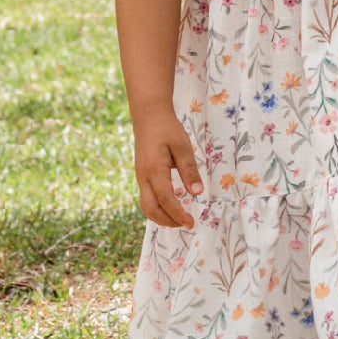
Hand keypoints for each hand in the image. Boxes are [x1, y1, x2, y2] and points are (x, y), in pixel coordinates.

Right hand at [133, 109, 202, 227]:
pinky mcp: (141, 175)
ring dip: (161, 217)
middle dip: (168, 221)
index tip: (191, 223)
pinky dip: (157, 208)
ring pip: (146, 206)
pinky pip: (146, 198)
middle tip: (187, 224)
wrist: (148, 115)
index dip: (178, 214)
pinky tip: (170, 208)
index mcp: (154, 170)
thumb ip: (189, 171)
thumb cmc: (167, 128)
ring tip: (179, 220)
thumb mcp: (183, 147)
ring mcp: (140, 177)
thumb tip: (197, 193)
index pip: (166, 200)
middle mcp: (143, 177)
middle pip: (151, 209)